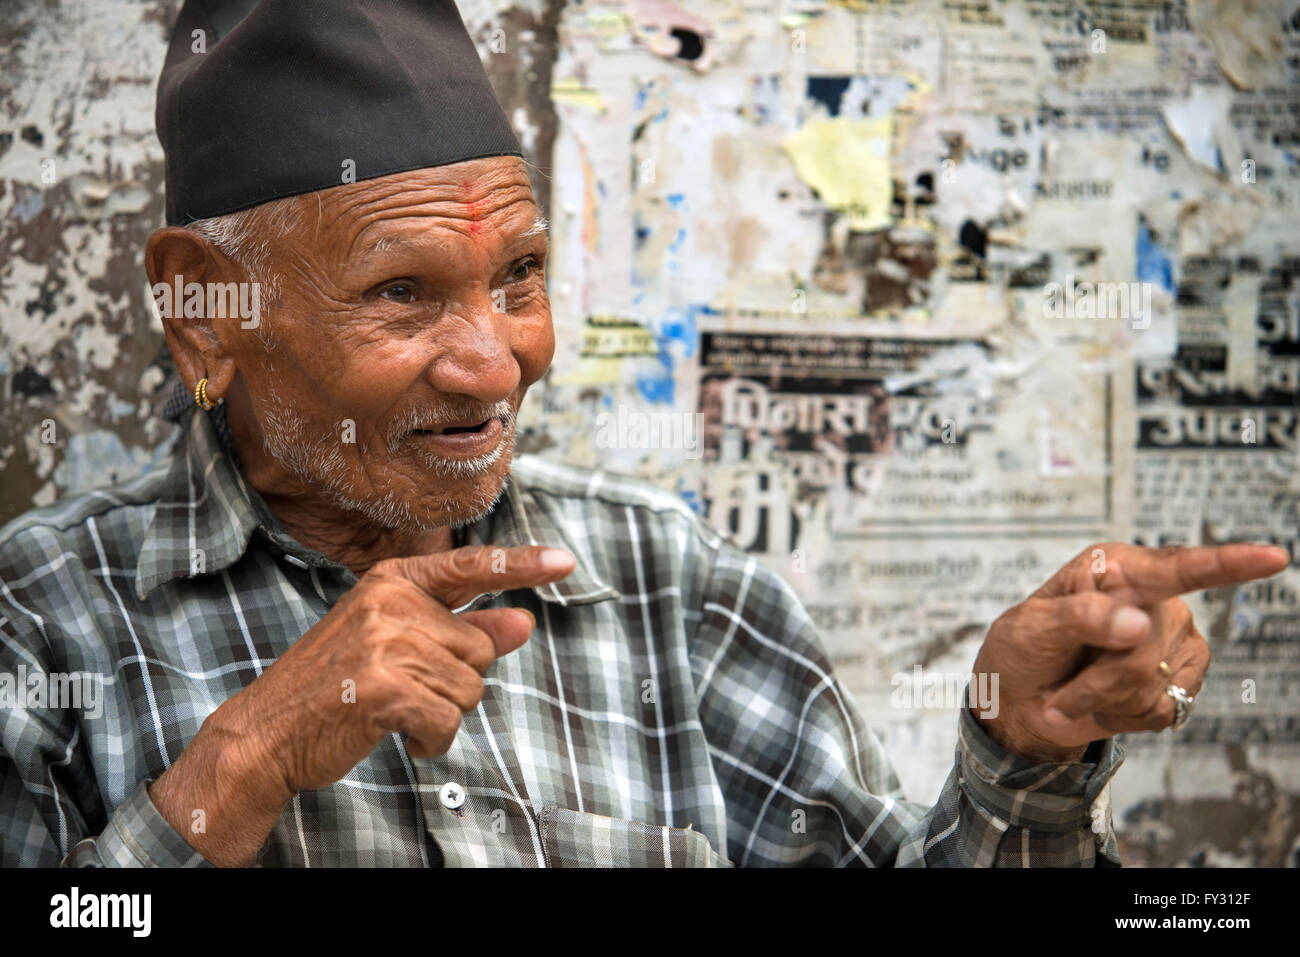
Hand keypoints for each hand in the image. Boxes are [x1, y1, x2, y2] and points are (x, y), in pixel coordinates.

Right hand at [149, 544, 574, 864]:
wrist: (267, 732)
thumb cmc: (334, 686)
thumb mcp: (396, 644)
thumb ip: (462, 629)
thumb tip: (524, 622)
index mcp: (392, 582)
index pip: (470, 568)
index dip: (521, 565)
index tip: (565, 561)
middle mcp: (391, 603)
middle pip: (478, 650)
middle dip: (454, 682)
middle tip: (403, 690)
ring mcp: (386, 643)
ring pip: (469, 690)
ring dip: (442, 715)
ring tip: (395, 712)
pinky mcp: (386, 688)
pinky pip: (448, 722)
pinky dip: (432, 742)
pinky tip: (401, 736)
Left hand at [971, 542, 1288, 763]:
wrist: (1020, 702)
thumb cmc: (1022, 651)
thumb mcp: (1030, 627)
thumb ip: (1079, 617)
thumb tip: (1138, 625)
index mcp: (1115, 569)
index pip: (1175, 567)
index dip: (1227, 563)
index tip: (1272, 558)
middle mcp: (1153, 599)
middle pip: (1142, 651)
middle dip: (1094, 679)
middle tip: (1059, 681)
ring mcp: (1171, 640)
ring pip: (1152, 685)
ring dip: (1102, 700)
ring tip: (1074, 691)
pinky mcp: (1179, 680)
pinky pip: (1163, 711)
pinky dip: (1122, 717)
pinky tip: (1100, 704)